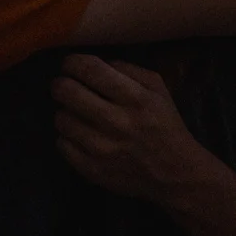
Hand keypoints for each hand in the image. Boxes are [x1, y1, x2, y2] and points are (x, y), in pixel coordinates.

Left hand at [50, 55, 210, 203]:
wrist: (174, 173)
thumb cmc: (164, 125)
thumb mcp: (157, 89)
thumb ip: (127, 69)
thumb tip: (95, 62)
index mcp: (135, 98)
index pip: (90, 69)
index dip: (71, 62)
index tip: (69, 65)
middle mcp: (116, 122)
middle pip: (66, 92)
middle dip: (60, 84)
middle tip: (64, 87)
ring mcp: (102, 149)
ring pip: (61, 119)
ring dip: (65, 112)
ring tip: (76, 114)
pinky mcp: (92, 169)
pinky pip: (61, 144)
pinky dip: (67, 137)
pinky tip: (80, 136)